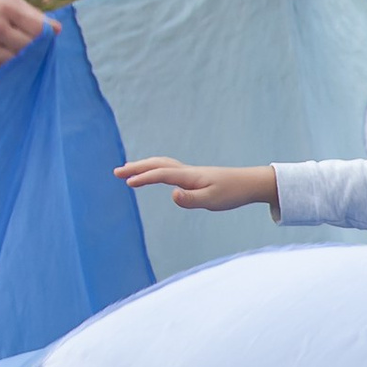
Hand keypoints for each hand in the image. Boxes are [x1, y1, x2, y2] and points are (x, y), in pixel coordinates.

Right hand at [0, 0, 53, 75]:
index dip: (48, 34)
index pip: (38, 28)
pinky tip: (13, 65)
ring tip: (25, 55)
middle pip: (30, 47)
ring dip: (26, 61)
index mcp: (3, 6)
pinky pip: (2, 73)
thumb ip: (30, 11)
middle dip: (38, 48)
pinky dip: (11, 71)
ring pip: (18, 62)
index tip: (51, 35)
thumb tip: (55, 29)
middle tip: (38, 47)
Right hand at [115, 157, 278, 210]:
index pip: (161, 174)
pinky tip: (152, 176)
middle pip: (157, 164)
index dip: (144, 178)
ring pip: (162, 164)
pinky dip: (155, 169)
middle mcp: (188, 172)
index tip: (127, 182)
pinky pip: (168, 169)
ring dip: (143, 166)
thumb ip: (191, 200)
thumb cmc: (232, 193)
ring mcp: (190, 173)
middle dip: (136, 168)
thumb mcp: (213, 201)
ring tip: (127, 171)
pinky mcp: (194, 176)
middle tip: (116, 172)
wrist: (249, 183)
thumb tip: (172, 195)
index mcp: (190, 177)